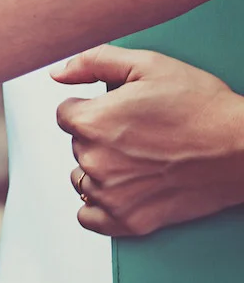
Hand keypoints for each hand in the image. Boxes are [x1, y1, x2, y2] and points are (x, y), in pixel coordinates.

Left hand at [54, 45, 243, 235]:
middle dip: (99, 138)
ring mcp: (110, 194)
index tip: (119, 112)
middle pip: (77, 146)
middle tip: (140, 134)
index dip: (93, 109)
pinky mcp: (128, 220)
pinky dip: (101, 205)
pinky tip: (124, 189)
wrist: (243, 149)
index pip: (66, 115)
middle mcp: (93, 161)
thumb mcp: (149, 65)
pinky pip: (89, 216)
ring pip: (82, 179)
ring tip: (139, 160)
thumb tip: (57, 71)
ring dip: (100, 170)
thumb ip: (95, 61)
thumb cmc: (202, 106)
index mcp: (91, 122)